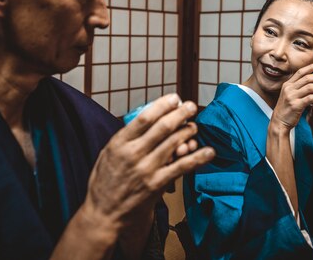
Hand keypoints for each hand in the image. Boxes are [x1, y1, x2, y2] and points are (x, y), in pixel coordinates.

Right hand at [83, 94, 214, 230]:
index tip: (174, 98)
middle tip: (191, 107)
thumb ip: (125, 138)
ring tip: (194, 127)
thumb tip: (146, 120)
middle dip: (181, 113)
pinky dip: (197, 158)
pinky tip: (208, 152)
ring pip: (174, 144)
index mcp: (119, 143)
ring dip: (188, 132)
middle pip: (163, 127)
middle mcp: (133, 153)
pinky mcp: (157, 184)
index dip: (163, 105)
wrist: (104, 214)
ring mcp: (146, 169)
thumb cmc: (105, 182)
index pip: (144, 117)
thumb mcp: (107, 154)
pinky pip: (181, 167)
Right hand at [270, 61, 312, 130]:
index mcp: (287, 84)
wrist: (279, 122)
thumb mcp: (289, 95)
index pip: (301, 71)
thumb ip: (298, 88)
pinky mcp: (296, 105)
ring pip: (311, 87)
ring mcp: (291, 96)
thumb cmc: (287, 109)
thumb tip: (311, 80)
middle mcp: (289, 88)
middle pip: (308, 78)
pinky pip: (311, 98)